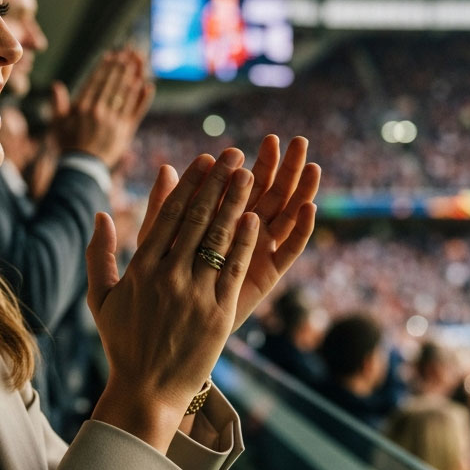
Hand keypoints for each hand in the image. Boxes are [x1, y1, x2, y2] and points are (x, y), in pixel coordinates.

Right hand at [52, 50, 154, 169]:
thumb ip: (57, 103)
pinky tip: (146, 85)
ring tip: (137, 63)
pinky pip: (135, 110)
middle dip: (120, 67)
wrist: (83, 167)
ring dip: (132, 76)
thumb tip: (56, 85)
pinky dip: (141, 97)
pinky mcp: (125, 130)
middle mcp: (99, 111)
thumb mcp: (58, 123)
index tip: (111, 55)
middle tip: (127, 53)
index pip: (95, 81)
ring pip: (124, 94)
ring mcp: (113, 120)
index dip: (104, 67)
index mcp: (83, 107)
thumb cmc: (68, 144)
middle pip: (112, 84)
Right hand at [85, 149, 259, 451]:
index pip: (167, 216)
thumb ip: (99, 254)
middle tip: (233, 156)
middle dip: (216, 184)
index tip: (203, 160)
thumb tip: (100, 214)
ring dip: (234, 204)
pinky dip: (244, 242)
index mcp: (140, 270)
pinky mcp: (218, 313)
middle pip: (196, 220)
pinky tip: (255, 218)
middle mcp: (167, 277)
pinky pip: (233, 269)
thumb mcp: (100, 298)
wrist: (147, 390)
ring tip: (250, 175)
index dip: (187, 185)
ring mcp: (194, 294)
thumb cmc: (123, 343)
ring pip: (217, 239)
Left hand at [138, 135, 319, 332]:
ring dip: (299, 191)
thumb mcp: (158, 241)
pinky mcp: (267, 275)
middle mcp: (246, 232)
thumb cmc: (161, 286)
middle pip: (271, 193)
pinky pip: (288, 250)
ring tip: (311, 165)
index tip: (268, 138)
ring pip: (285, 216)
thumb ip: (164, 206)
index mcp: (223, 218)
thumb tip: (165, 168)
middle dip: (283, 168)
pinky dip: (300, 230)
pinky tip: (309, 207)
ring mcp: (259, 252)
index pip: (245, 182)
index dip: (257, 161)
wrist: (171, 331)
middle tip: (296, 141)